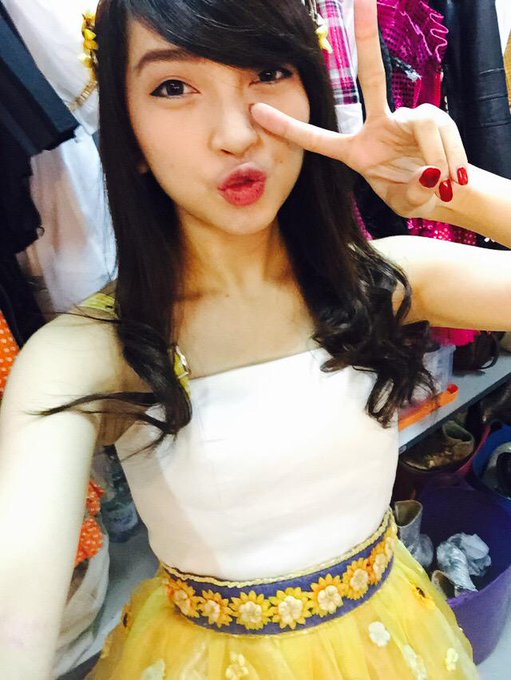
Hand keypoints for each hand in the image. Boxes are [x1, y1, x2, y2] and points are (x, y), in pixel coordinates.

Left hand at [251, 0, 467, 218]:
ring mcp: (406, 118)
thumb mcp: (407, 204)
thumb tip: (429, 174)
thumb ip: (413, 195)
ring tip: (443, 182)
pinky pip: (438, 130)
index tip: (256, 111)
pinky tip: (452, 175)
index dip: (288, 127)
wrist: (444, 194)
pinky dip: (449, 155)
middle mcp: (379, 126)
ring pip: (422, 122)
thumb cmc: (414, 196)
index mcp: (356, 152)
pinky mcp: (432, 117)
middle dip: (367, 36)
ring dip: (435, 154)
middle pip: (372, 76)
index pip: (317, 139)